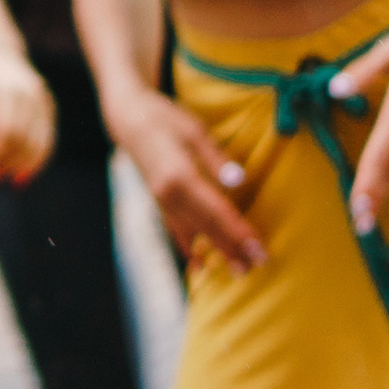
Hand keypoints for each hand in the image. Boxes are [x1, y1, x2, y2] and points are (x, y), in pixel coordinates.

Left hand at [0, 43, 55, 183]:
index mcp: (7, 89)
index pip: (5, 129)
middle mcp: (32, 94)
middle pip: (23, 139)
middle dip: (5, 163)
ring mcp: (45, 102)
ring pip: (39, 143)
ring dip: (21, 167)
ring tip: (3, 181)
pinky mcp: (50, 110)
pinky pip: (47, 141)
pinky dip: (35, 162)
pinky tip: (21, 177)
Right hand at [106, 83, 265, 271]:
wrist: (129, 117)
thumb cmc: (166, 118)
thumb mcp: (194, 131)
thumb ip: (216, 157)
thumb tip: (238, 180)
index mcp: (180, 175)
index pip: (216, 210)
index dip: (239, 231)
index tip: (259, 249)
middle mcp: (168, 193)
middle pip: (206, 226)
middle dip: (232, 247)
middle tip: (258, 265)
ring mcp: (160, 198)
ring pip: (192, 232)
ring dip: (216, 251)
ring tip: (238, 271)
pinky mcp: (157, 200)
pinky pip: (174, 229)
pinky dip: (188, 248)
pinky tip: (200, 265)